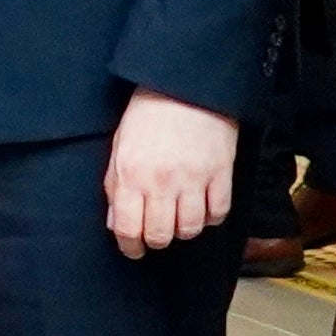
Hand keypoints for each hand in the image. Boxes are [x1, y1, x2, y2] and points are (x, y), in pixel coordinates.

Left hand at [103, 90, 243, 259]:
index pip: (127, 229)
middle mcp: (161, 182)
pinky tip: (202, 206)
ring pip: (190, 230)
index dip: (130, 247)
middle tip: (157, 233)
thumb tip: (116, 222)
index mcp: (131, 174)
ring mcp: (193, 179)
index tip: (133, 250)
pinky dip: (210, 217)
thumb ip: (115, 186)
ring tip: (179, 218)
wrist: (186, 84)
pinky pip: (218, 213)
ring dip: (183, 230)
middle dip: (156, 240)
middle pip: (160, 235)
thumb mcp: (120, 146)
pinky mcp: (221, 173)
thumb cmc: (148, 113)